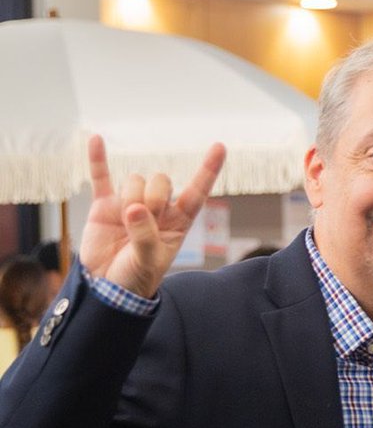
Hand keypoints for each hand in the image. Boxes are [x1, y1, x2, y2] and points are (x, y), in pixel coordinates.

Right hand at [79, 135, 225, 297]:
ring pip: (135, 180)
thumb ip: (146, 236)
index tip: (220, 147)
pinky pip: (102, 177)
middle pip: (161, 180)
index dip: (208, 170)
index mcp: (178, 222)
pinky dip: (98, 159)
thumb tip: (134, 208)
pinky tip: (96, 139)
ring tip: (125, 220)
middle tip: (144, 215)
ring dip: (130, 195)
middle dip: (153, 194)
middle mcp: (156, 209)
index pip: (196, 191)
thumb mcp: (149, 262)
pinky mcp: (104, 205)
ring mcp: (130, 204)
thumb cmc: (136, 278)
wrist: (107, 288)